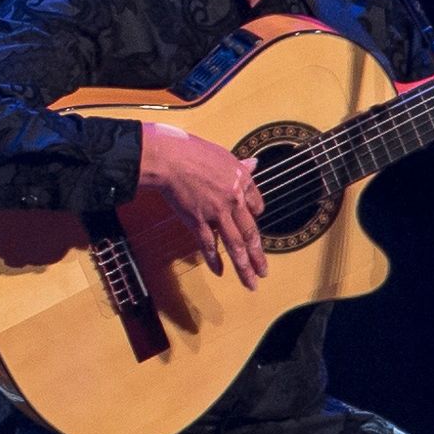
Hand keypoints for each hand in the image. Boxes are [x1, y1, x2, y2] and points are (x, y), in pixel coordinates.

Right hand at [134, 123, 268, 287]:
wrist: (169, 159)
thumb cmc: (191, 151)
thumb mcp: (223, 155)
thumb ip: (239, 165)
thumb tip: (255, 164)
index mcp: (241, 181)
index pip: (256, 205)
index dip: (255, 215)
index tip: (254, 223)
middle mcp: (233, 199)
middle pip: (250, 232)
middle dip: (258, 256)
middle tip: (264, 271)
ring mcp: (217, 212)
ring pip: (235, 244)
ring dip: (244, 266)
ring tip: (251, 282)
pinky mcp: (198, 220)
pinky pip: (209, 244)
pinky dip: (214, 260)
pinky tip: (220, 272)